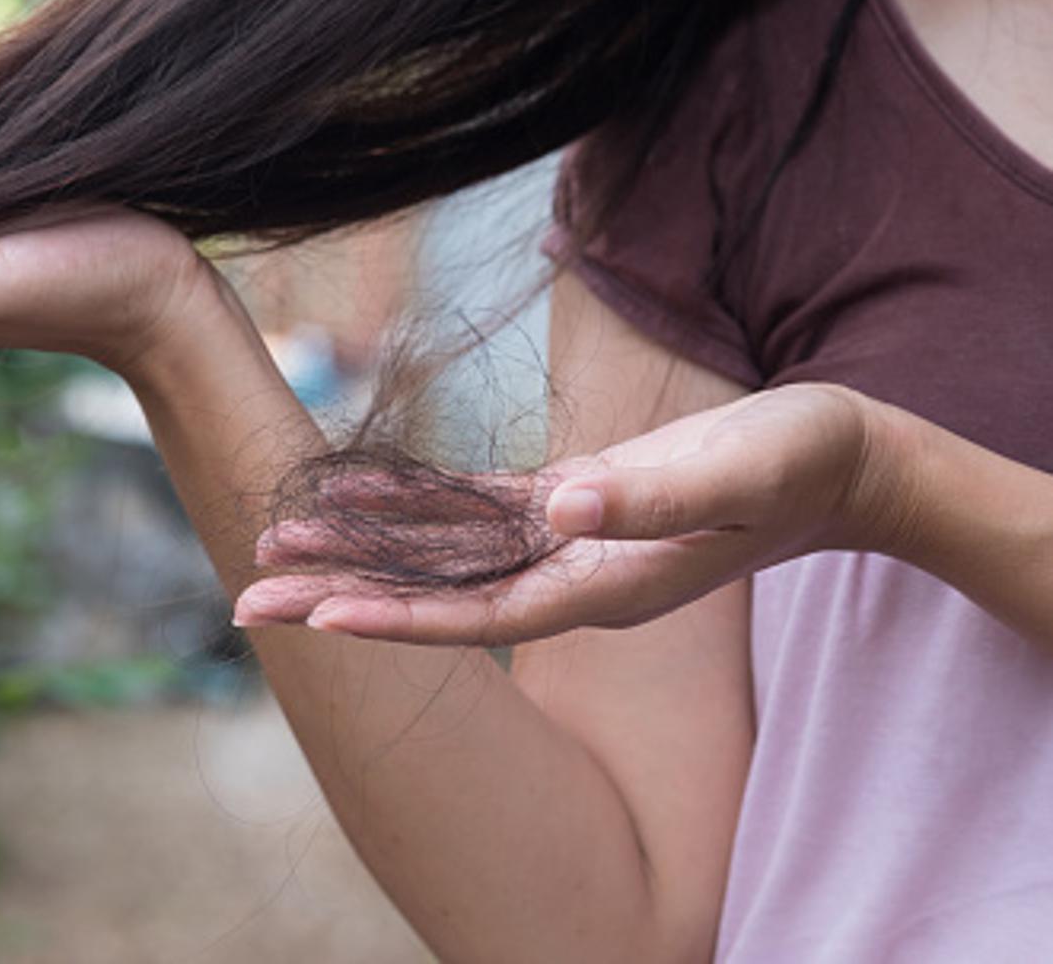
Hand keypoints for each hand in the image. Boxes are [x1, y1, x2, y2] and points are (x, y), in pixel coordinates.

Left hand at [239, 383, 907, 644]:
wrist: (838, 461)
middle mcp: (568, 578)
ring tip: (273, 547)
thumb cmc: (797, 464)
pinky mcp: (566, 503)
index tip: (318, 619)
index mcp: (603, 586)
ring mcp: (562, 544)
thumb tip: (564, 506)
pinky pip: (471, 510)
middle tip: (244, 602)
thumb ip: (653, 495)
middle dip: (341, 599)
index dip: (397, 618)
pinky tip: (352, 495)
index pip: (480, 616)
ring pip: (440, 556)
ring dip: (359, 552)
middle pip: (436, 598)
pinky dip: (412, 504)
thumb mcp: (735, 469)